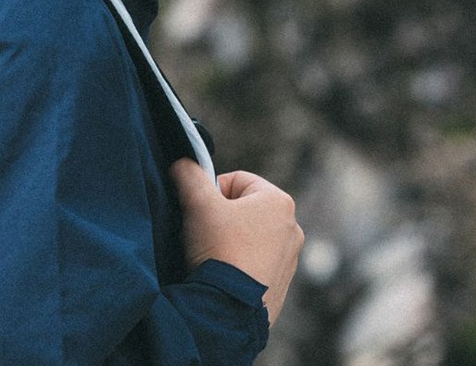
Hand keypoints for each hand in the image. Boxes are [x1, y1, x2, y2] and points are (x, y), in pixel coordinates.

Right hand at [170, 159, 303, 324]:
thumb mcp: (197, 202)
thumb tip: (183, 164)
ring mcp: (290, 260)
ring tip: (213, 257)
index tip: (202, 213)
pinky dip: (238, 264)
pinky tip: (224, 274)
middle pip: (242, 208)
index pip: (235, 180)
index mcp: (279, 202)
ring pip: (248, 235)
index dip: (211, 193)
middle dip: (221, 217)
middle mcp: (292, 228)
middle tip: (204, 234)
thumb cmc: (219, 250)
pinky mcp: (282, 285)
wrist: (229, 311)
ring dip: (229, 240)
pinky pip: (254, 263)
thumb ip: (189, 173)